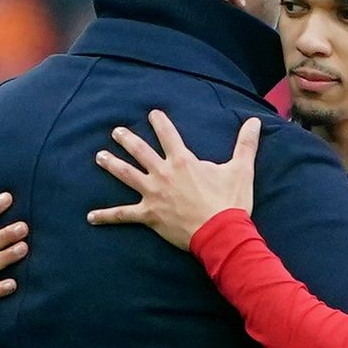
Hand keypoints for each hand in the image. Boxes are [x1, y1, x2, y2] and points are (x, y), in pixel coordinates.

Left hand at [88, 110, 260, 249]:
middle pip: (140, 151)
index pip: (167, 134)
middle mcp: (163, 173)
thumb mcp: (241, 170)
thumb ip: (246, 144)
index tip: (152, 114)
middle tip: (116, 131)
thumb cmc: (230, 202)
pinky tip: (91, 217)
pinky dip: (106, 217)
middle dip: (127, 139)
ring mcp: (153, 194)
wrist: (221, 233)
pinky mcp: (149, 215)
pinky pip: (123, 215)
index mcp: (183, 160)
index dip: (159, 122)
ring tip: (100, 157)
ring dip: (112, 165)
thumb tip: (256, 122)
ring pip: (127, 175)